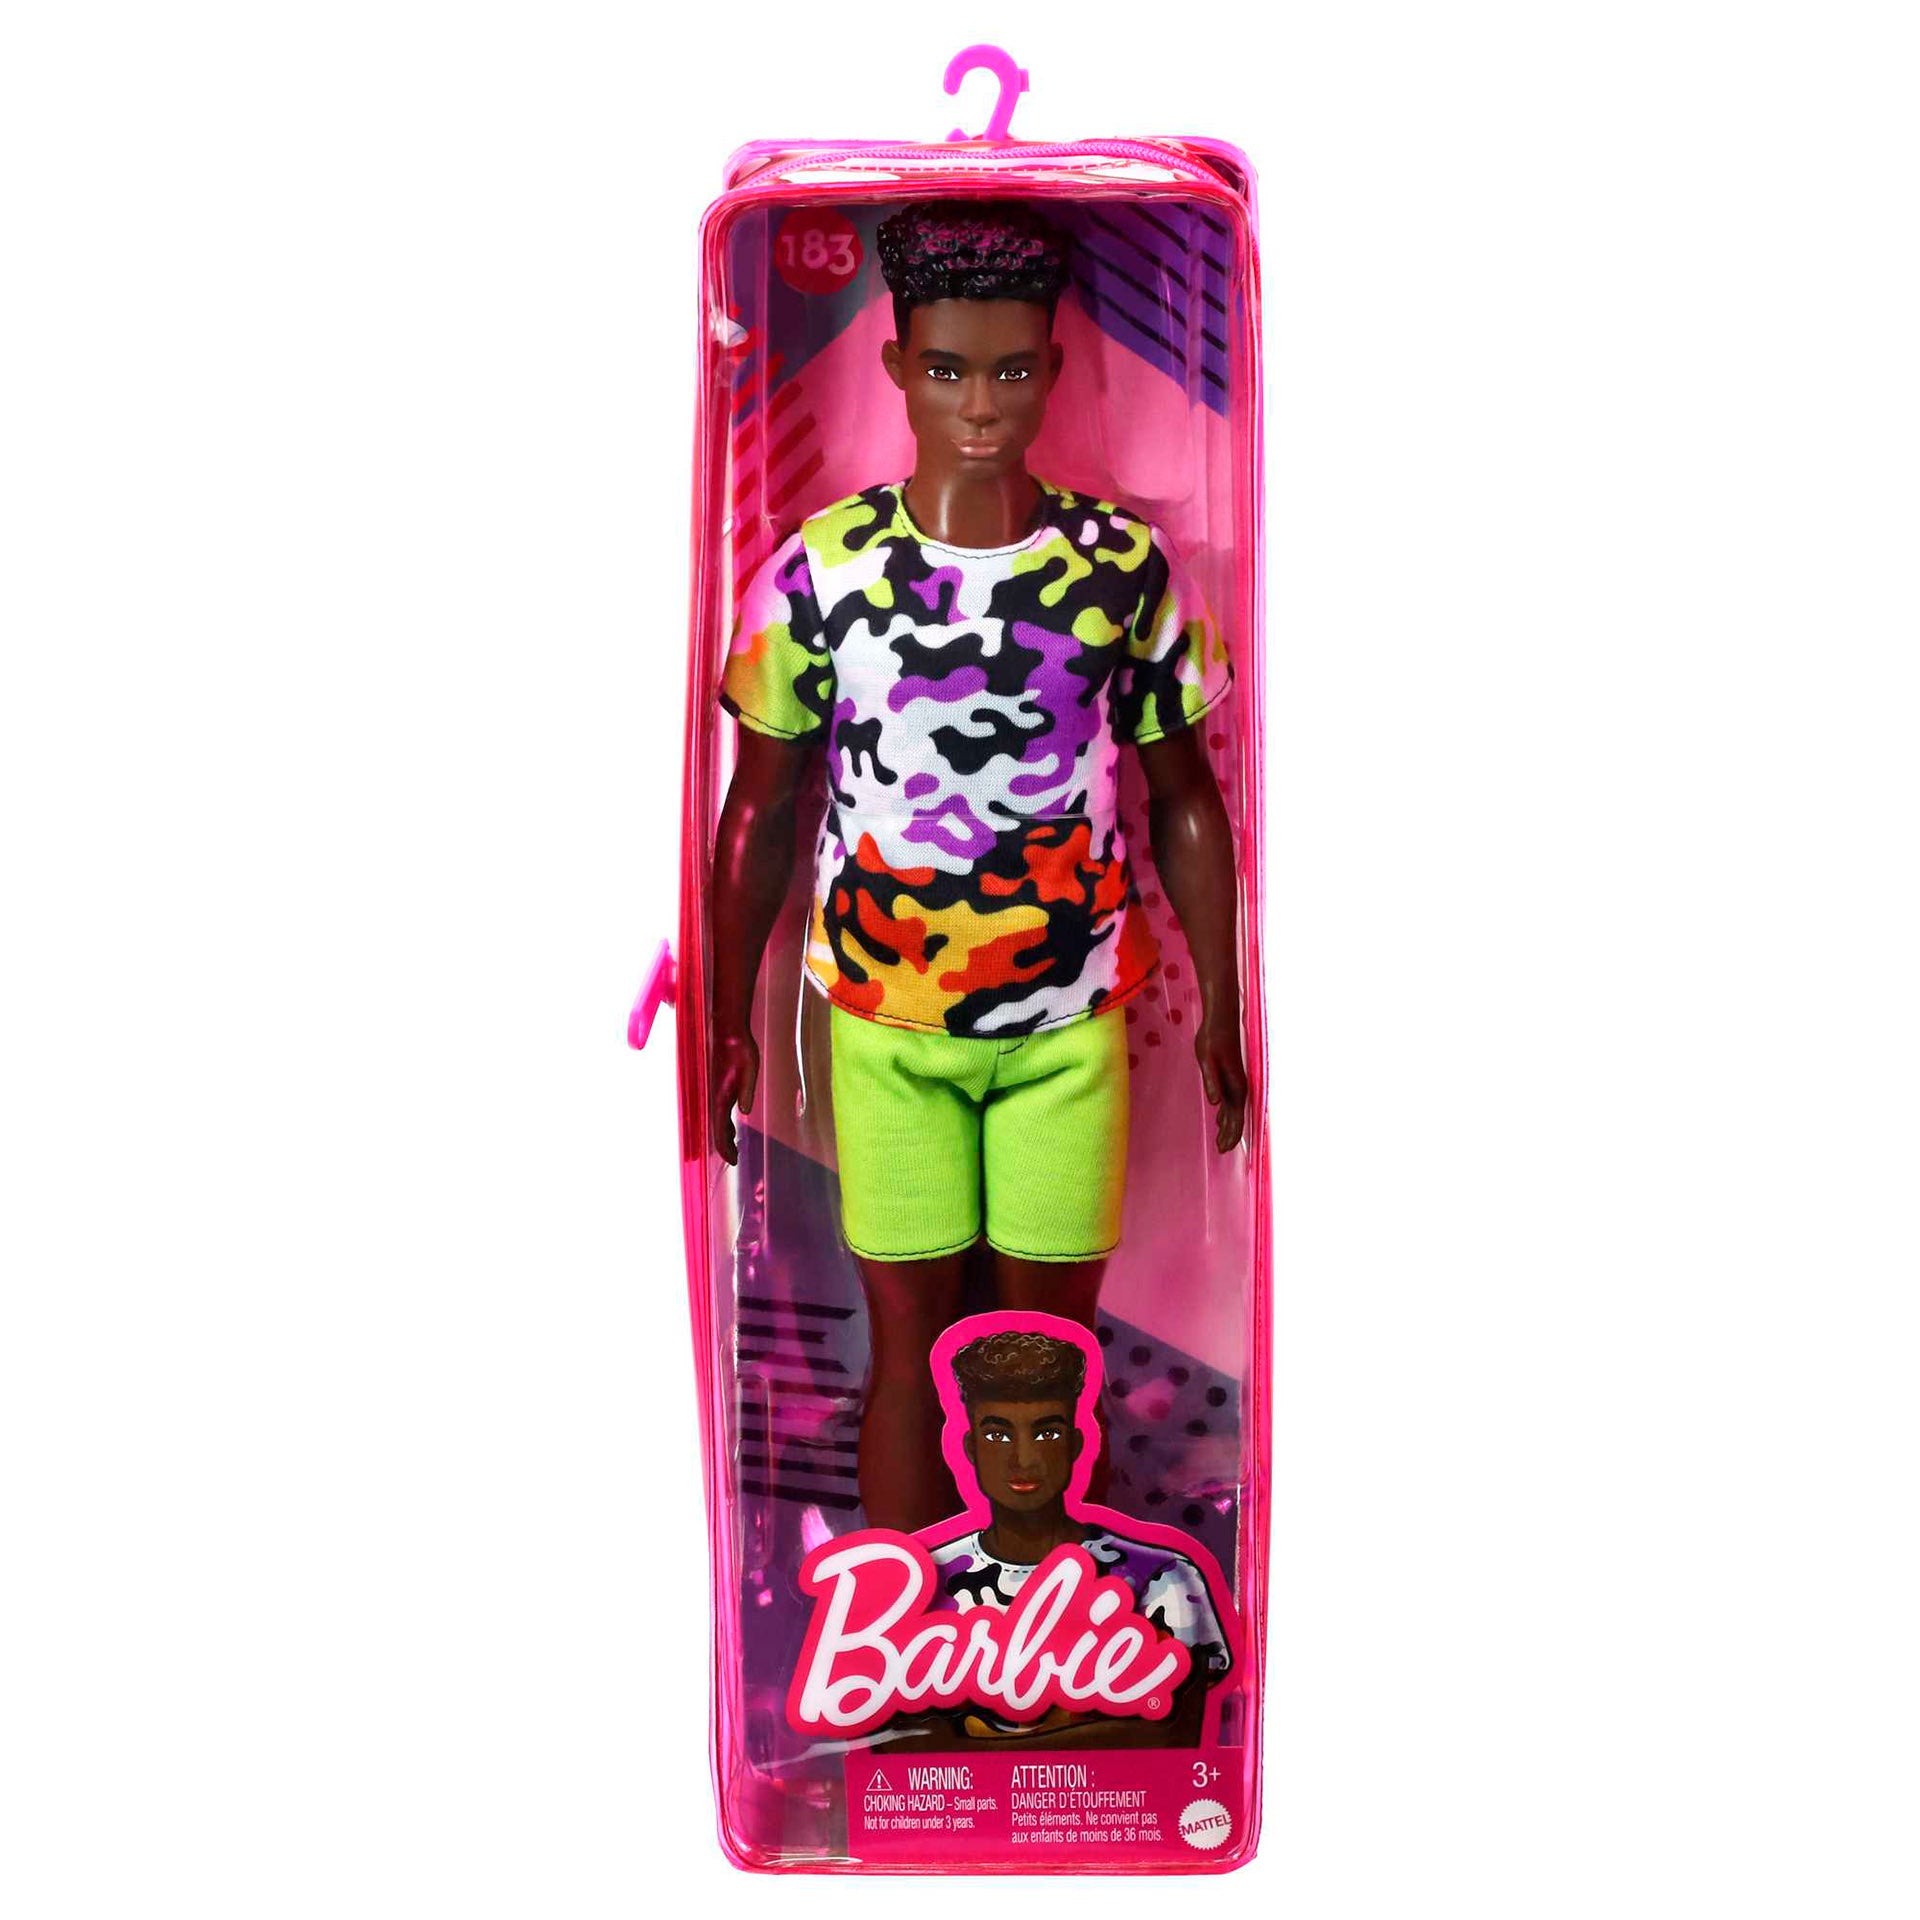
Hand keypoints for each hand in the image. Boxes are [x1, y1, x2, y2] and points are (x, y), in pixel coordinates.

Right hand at [710, 1026, 758, 1165]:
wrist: (727, 1030)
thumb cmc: (740, 1048)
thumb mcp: (750, 1068)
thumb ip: (747, 1090)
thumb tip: (745, 1112)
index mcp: (721, 1095)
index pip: (719, 1129)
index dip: (724, 1146)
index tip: (731, 1160)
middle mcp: (715, 1096)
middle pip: (716, 1128)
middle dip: (724, 1145)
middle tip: (733, 1160)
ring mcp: (715, 1092)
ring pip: (716, 1120)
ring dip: (723, 1135)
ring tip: (733, 1149)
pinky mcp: (719, 1086)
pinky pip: (719, 1110)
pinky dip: (723, 1122)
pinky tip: (731, 1127)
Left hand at [1194, 1005, 1247, 1152]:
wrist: (1220, 1020)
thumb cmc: (1211, 1039)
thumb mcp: (1206, 1059)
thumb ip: (1211, 1081)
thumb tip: (1215, 1103)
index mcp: (1235, 1085)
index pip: (1235, 1117)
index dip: (1231, 1134)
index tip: (1224, 1149)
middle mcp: (1239, 1086)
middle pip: (1237, 1117)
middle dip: (1230, 1135)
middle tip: (1221, 1151)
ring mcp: (1236, 1081)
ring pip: (1235, 1110)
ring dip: (1229, 1126)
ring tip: (1221, 1142)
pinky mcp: (1230, 1076)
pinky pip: (1231, 1101)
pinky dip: (1226, 1113)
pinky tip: (1220, 1118)